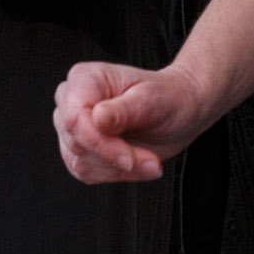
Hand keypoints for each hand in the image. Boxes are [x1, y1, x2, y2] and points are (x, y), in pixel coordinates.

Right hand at [54, 60, 212, 182]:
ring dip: (119, 169)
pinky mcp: (81, 148)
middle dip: (115, 158)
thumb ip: (123, 110)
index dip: (100, 142)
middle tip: (149, 160)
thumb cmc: (168, 97)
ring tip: (149, 161)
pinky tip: (137, 164)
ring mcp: (74, 126)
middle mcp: (73, 99)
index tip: (129, 158)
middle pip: (76, 141)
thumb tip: (97, 118)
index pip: (75, 117)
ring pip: (80, 161)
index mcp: (85, 78)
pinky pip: (85, 172)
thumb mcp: (152, 100)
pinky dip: (115, 174)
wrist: (180, 111)